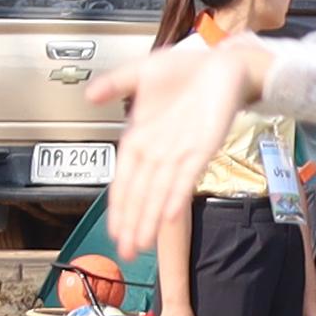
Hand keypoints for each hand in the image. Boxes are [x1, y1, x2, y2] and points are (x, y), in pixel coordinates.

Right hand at [93, 29, 271, 262]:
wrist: (226, 64)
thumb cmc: (187, 71)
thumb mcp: (142, 72)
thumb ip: (114, 84)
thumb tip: (89, 95)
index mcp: (141, 138)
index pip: (125, 180)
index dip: (118, 206)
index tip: (113, 230)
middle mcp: (160, 150)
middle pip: (141, 194)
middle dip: (132, 223)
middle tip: (126, 252)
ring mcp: (182, 151)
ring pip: (161, 193)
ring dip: (151, 220)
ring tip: (141, 244)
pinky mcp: (204, 147)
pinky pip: (187, 176)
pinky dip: (176, 196)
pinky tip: (168, 216)